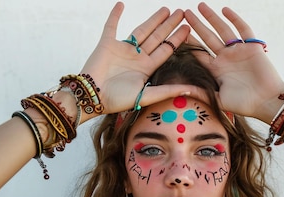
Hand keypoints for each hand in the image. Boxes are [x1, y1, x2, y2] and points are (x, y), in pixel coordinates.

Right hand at [80, 3, 204, 115]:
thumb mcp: (146, 96)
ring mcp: (122, 49)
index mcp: (146, 68)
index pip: (165, 50)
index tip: (188, 28)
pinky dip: (114, 15)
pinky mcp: (107, 44)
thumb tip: (191, 90)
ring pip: (141, 30)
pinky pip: (111, 26)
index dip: (177, 39)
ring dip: (153, 19)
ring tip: (166, 9)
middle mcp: (136, 57)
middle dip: (169, 25)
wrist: (93, 97)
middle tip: (181, 13)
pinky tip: (120, 4)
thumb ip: (167, 91)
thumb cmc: (117, 100)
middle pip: (157, 37)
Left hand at [184, 3, 283, 122]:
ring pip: (222, 30)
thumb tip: (179, 90)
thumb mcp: (219, 100)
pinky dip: (235, 19)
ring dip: (212, 18)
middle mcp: (226, 58)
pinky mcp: (252, 47)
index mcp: (216, 70)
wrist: (267, 102)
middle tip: (184, 12)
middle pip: (208, 38)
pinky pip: (243, 30)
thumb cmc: (244, 104)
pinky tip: (225, 10)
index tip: (177, 32)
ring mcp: (238, 51)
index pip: (199, 53)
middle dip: (196, 25)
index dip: (189, 42)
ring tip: (200, 6)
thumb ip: (201, 93)